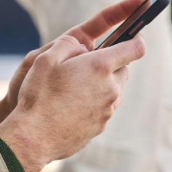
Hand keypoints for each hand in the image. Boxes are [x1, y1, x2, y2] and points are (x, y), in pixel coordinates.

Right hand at [0, 0, 148, 171]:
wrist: (34, 136)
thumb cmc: (37, 95)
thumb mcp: (44, 59)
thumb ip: (67, 45)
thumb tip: (81, 43)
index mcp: (99, 66)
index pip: (135, 47)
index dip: (136, 38)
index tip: (134, 34)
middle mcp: (110, 87)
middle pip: (124, 69)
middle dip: (112, 63)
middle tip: (89, 63)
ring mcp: (108, 109)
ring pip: (114, 90)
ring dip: (102, 84)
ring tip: (75, 86)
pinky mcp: (101, 125)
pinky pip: (104, 108)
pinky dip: (94, 102)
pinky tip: (71, 105)